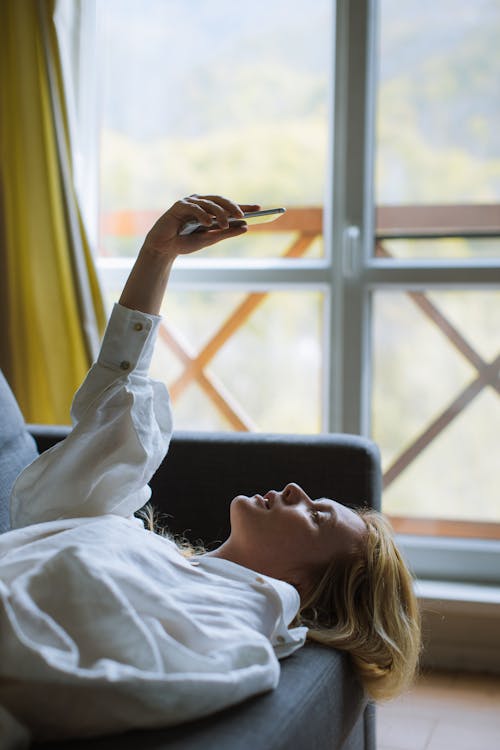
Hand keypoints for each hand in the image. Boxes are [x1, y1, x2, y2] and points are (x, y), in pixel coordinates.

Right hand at [143, 195, 260, 259]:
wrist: (164, 248)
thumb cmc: (185, 243)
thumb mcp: (209, 239)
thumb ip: (226, 233)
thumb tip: (245, 227)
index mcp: (208, 210)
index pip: (228, 206)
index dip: (243, 206)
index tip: (259, 208)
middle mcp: (200, 203)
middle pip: (220, 200)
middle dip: (232, 207)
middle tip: (242, 215)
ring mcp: (189, 203)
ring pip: (209, 203)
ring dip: (219, 213)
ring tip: (225, 224)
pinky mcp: (179, 206)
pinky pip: (194, 207)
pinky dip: (202, 215)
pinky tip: (208, 223)